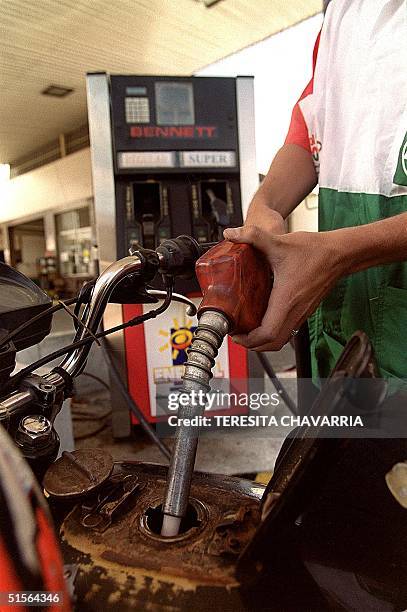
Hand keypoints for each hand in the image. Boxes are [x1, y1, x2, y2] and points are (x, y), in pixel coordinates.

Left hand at [222, 226, 344, 350]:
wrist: (339, 253)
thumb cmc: (314, 251)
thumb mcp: (278, 242)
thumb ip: (253, 236)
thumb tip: (231, 233)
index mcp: (286, 300)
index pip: (267, 334)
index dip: (248, 339)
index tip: (235, 333)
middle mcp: (295, 311)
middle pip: (272, 344)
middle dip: (252, 344)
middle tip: (238, 333)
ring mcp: (301, 313)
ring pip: (280, 340)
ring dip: (263, 340)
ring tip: (247, 329)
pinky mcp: (304, 310)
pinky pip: (287, 330)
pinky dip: (273, 331)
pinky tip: (262, 317)